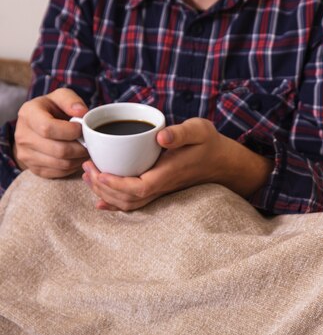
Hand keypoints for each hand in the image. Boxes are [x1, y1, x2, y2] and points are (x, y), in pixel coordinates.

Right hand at [14, 88, 88, 176]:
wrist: (36, 128)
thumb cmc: (52, 111)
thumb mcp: (60, 98)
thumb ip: (71, 100)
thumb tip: (81, 112)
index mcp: (28, 114)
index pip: (48, 128)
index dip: (71, 131)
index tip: (81, 128)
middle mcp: (23, 136)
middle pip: (59, 150)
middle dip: (80, 147)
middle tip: (89, 142)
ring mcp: (26, 155)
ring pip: (62, 164)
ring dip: (80, 158)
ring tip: (85, 149)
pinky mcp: (35, 169)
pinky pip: (61, 173)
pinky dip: (74, 166)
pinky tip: (77, 157)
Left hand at [82, 117, 272, 210]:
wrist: (225, 161)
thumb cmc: (211, 144)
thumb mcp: (199, 130)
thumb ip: (180, 133)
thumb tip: (160, 137)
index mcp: (169, 174)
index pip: (137, 188)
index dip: (114, 184)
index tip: (98, 171)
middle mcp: (163, 187)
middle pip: (128, 199)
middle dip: (102, 187)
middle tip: (86, 167)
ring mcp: (161, 191)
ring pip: (130, 204)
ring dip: (106, 194)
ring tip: (89, 176)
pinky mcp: (160, 189)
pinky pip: (136, 203)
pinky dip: (115, 203)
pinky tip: (101, 200)